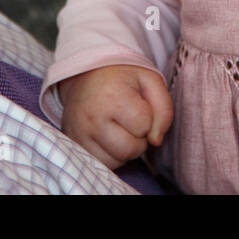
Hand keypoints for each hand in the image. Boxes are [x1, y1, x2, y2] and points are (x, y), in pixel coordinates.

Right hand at [58, 64, 173, 169]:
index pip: (145, 126)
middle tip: (129, 119)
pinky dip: (110, 155)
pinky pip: (102, 164)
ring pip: (117, 161)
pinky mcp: (74, 145)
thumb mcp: (150, 81)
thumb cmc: (121, 78)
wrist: (85, 75)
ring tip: (117, 126)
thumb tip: (156, 141)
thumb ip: (164, 110)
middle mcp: (92, 116)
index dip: (148, 117)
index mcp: (112, 95)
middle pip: (131, 149)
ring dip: (124, 148)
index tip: (136, 105)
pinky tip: (107, 136)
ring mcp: (79, 133)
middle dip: (138, 138)